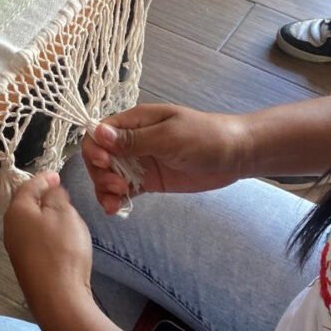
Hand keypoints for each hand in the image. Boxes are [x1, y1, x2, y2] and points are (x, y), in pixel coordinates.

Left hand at [4, 172, 142, 330]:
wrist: (58, 298)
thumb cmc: (62, 250)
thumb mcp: (64, 213)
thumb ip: (56, 196)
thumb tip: (50, 190)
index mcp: (17, 210)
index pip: (28, 185)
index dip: (43, 178)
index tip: (56, 174)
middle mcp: (10, 228)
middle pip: (25, 204)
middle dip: (42, 195)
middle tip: (59, 190)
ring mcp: (15, 248)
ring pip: (30, 222)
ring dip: (44, 214)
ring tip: (62, 211)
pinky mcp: (25, 264)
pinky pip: (34, 238)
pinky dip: (45, 230)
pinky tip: (58, 235)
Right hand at [82, 104, 247, 213]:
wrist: (236, 155)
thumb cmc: (205, 137)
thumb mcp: (168, 136)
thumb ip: (134, 139)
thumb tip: (98, 133)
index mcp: (135, 122)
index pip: (99, 132)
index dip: (95, 149)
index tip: (106, 164)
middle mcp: (132, 141)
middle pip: (99, 156)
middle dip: (100, 173)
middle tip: (118, 186)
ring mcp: (140, 161)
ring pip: (108, 175)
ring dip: (104, 188)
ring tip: (116, 202)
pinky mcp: (149, 181)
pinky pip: (124, 189)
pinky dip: (115, 198)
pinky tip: (116, 208)